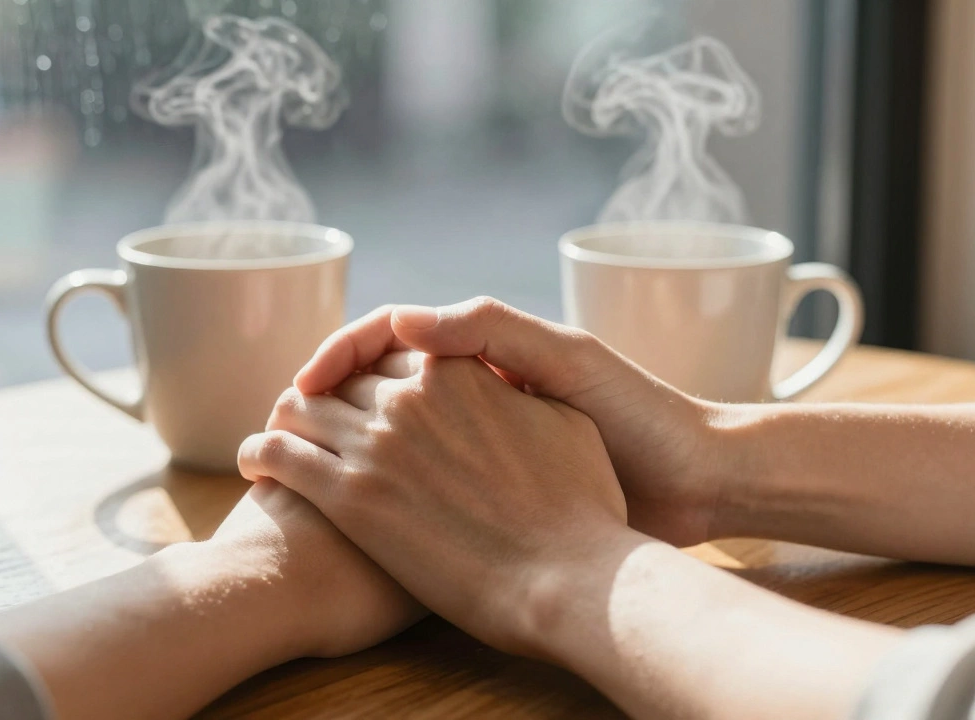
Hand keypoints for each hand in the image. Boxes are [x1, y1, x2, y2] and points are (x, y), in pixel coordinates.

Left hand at [239, 352, 630, 654]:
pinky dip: (261, 454)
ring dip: (284, 420)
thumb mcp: (566, 422)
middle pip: (342, 379)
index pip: (390, 350)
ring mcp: (376, 444)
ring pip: (299, 408)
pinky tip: (256, 467)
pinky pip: (279, 455)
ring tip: (276, 440)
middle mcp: (410, 396)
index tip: (358, 388)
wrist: (566, 578)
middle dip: (324, 395)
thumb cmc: (581, 511)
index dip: (368, 369)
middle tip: (310, 420)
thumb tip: (505, 384)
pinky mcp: (350, 497)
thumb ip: (520, 392)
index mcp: (458, 370)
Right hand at [293, 297, 729, 545]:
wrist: (694, 479)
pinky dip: (385, 484)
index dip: (340, 354)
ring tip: (301, 464)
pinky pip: (424, 478)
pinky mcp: (496, 484)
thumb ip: (491, 331)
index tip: (302, 387)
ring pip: (394, 431)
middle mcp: (476, 391)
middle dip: (326, 396)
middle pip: (379, 381)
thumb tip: (404, 319)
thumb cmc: (638, 413)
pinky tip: (358, 506)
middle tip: (280, 426)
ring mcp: (483, 439)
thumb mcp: (567, 359)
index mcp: (487, 354)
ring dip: (346, 440)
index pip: (390, 335)